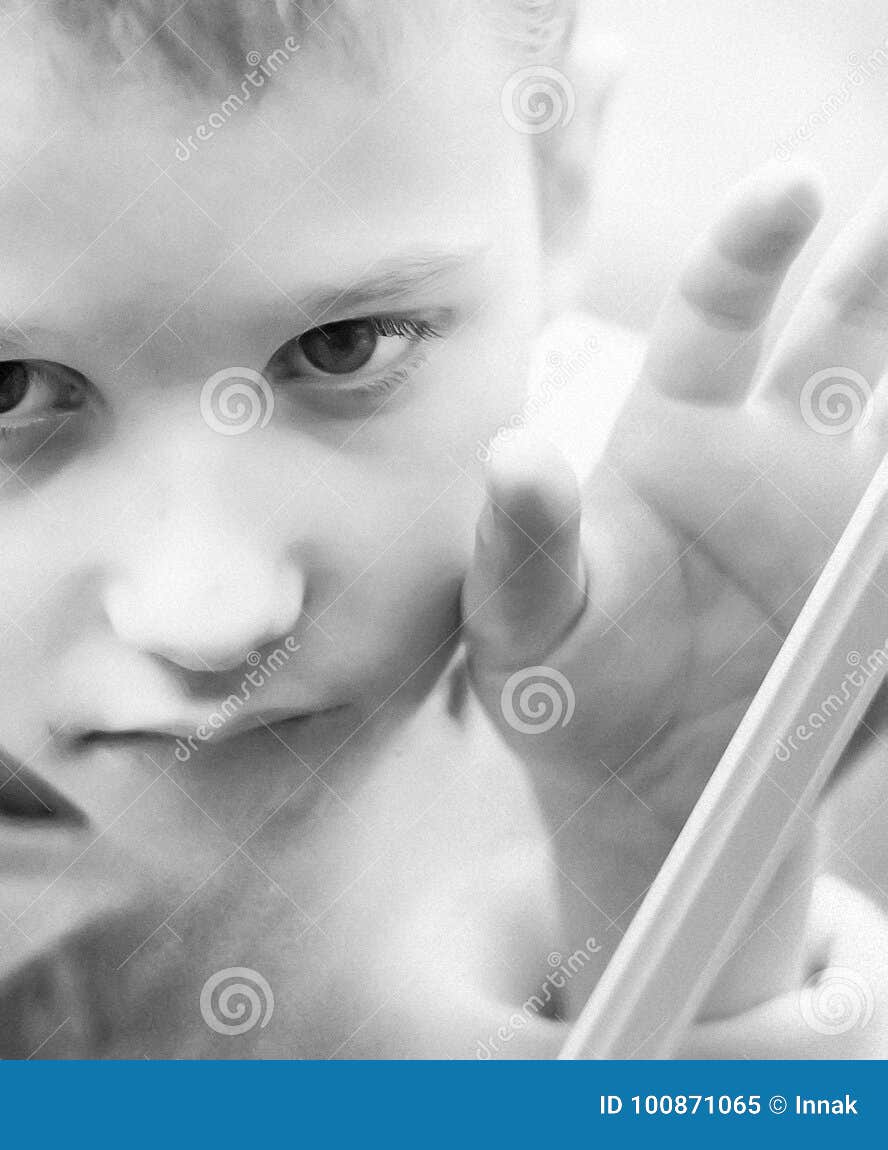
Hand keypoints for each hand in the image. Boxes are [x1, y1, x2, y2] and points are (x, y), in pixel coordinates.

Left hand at [463, 165, 887, 1002]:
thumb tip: (513, 452)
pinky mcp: (883, 596)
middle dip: (882, 262)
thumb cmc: (558, 681)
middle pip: (848, 333)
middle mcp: (774, 454)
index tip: (786, 181)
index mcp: (676, 434)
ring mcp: (843, 519)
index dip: (749, 246)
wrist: (638, 788)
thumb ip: (521, 542)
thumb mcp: (521, 621)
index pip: (717, 316)